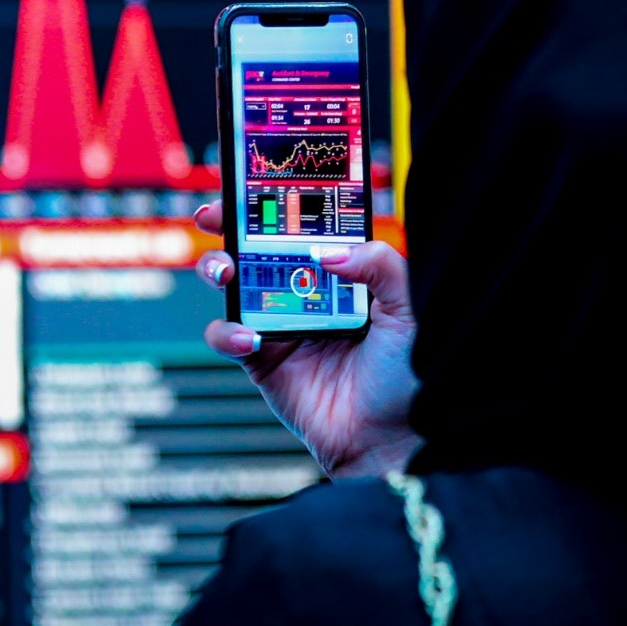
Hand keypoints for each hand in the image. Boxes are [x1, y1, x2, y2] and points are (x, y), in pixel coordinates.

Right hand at [193, 201, 421, 479]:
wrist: (393, 442)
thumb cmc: (412, 378)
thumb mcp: (411, 310)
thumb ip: (380, 265)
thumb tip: (326, 251)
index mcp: (341, 275)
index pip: (302, 229)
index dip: (276, 204)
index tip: (255, 183)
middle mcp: (305, 293)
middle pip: (255, 247)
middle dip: (227, 224)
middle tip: (213, 213)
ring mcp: (278, 324)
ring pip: (231, 284)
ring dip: (217, 268)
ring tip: (226, 271)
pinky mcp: (260, 361)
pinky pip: (225, 336)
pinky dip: (225, 332)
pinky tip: (247, 338)